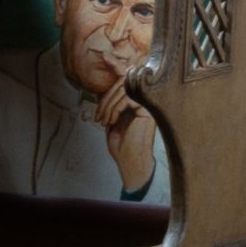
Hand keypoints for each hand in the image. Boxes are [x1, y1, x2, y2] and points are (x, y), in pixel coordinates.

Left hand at [93, 77, 155, 193]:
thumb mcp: (112, 120)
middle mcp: (145, 102)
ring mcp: (147, 105)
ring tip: (103, 120)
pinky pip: (127, 98)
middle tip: (98, 116)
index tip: (97, 113)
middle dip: (105, 99)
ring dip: (107, 105)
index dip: (106, 96)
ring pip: (123, 91)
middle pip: (122, 85)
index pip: (122, 87)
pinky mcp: (147, 109)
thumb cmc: (122, 146)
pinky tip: (111, 121)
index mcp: (138, 104)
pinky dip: (114, 108)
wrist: (130, 161)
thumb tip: (100, 90)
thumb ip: (110, 105)